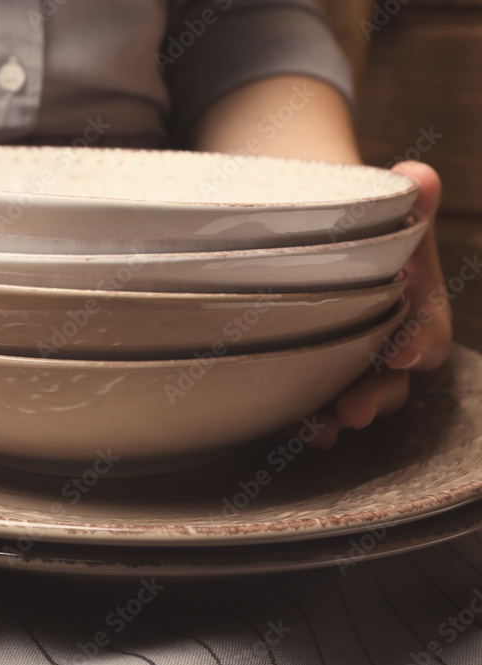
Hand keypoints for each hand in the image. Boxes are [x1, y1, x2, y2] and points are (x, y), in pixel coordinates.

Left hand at [306, 161, 451, 447]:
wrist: (311, 231)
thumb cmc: (357, 223)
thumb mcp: (384, 207)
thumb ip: (408, 198)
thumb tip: (417, 177)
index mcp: (415, 309)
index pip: (429, 335)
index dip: (420, 345)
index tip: (402, 353)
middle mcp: (387, 344)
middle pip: (392, 381)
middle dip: (377, 396)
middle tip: (357, 408)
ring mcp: (350, 364)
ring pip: (353, 398)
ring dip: (339, 416)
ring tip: (321, 429)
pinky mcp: (312, 372)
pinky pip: (312, 402)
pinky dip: (303, 417)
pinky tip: (292, 427)